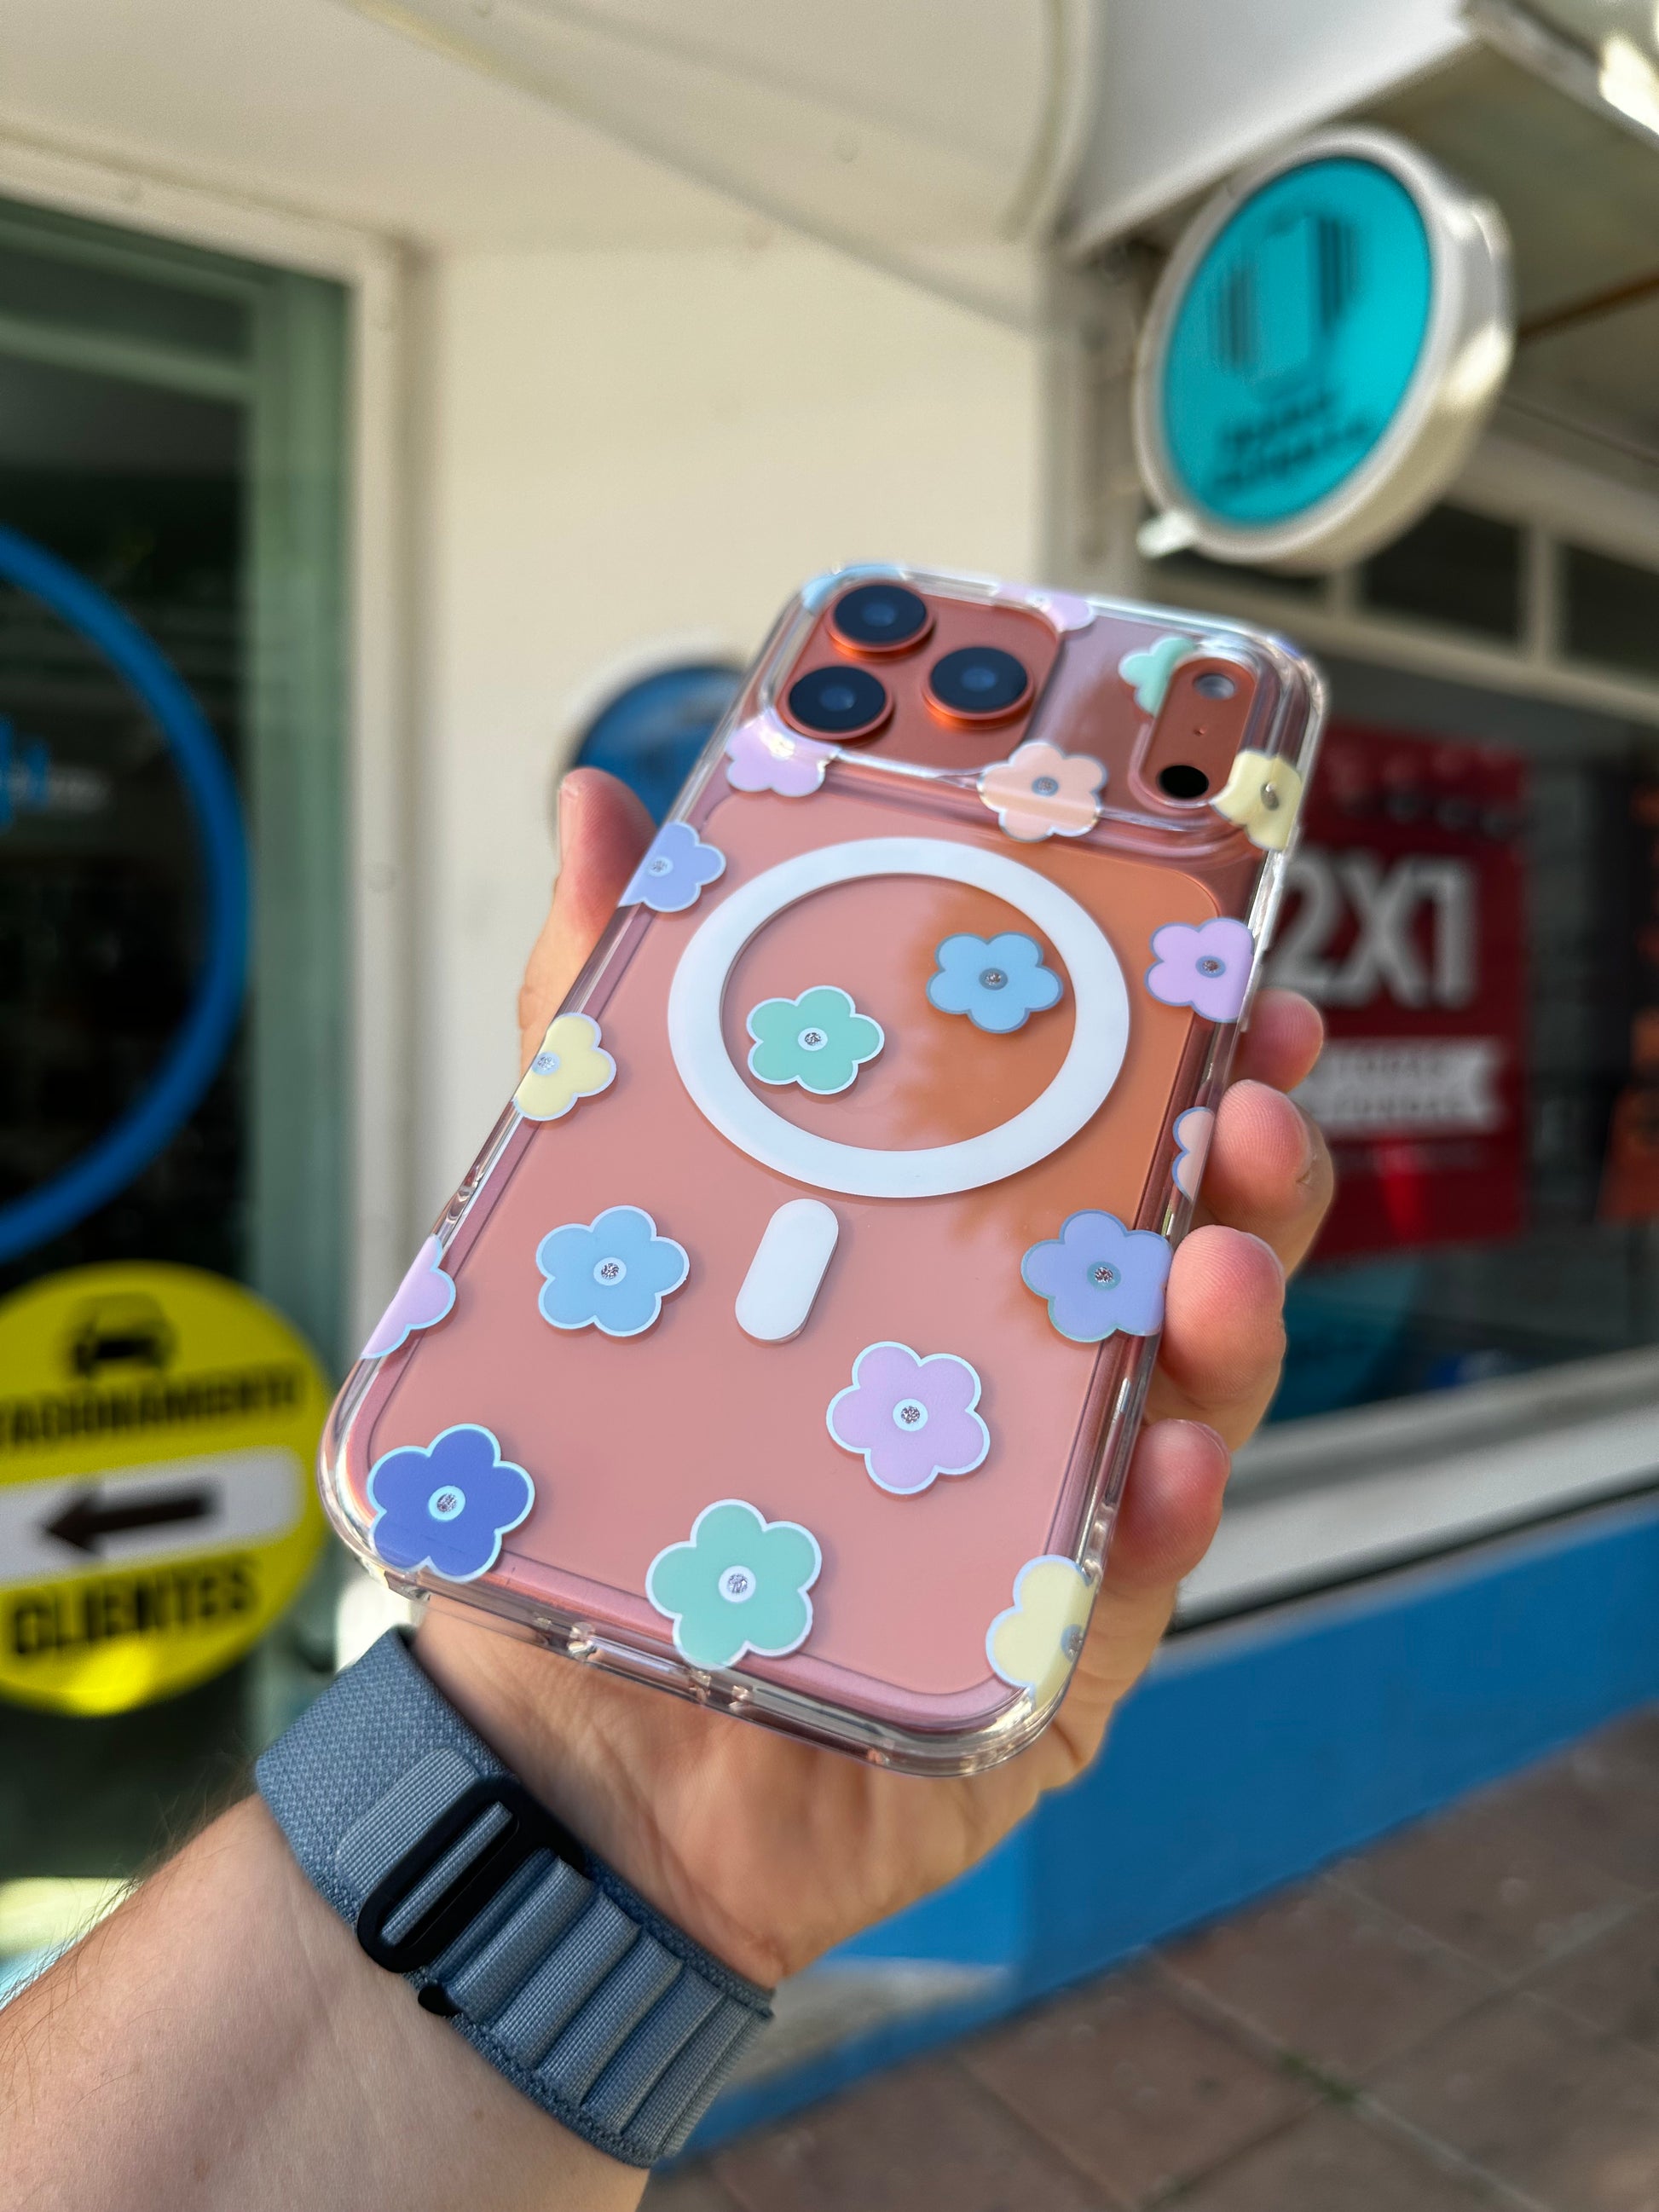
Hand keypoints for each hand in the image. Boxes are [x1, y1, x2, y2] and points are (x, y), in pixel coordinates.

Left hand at [418, 768, 1332, 1987]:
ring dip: (1230, 1317)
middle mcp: (1020, 1371)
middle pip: (1181, 1245)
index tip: (1222, 956)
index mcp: (945, 1262)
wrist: (564, 1742)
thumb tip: (602, 804)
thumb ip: (610, 1011)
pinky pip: (1130, 1583)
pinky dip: (1159, 1518)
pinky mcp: (1052, 1649)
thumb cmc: (603, 1464)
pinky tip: (1164, 1465)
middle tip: (1253, 1081)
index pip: (1097, 1133)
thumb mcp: (596, 1213)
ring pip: (1189, 1396)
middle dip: (1244, 1156)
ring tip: (1214, 1256)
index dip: (1177, 1043)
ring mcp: (1048, 1505)